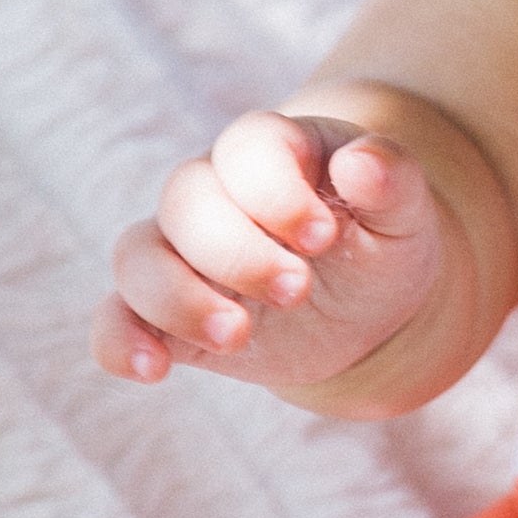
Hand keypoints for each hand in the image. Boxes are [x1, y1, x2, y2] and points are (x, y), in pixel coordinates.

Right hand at [92, 112, 442, 396]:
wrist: (364, 303)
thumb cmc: (379, 239)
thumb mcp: (403, 211)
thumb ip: (391, 180)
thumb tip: (363, 163)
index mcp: (270, 152)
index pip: (247, 147)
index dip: (277, 192)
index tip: (324, 238)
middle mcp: (210, 193)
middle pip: (185, 201)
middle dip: (238, 252)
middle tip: (297, 291)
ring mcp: (179, 253)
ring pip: (137, 256)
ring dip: (178, 297)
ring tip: (237, 334)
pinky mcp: (165, 315)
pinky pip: (114, 319)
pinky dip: (121, 341)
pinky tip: (153, 369)